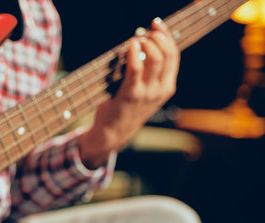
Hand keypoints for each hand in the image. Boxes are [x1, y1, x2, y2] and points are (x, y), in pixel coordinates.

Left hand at [80, 17, 179, 168]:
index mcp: (167, 87)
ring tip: (135, 39)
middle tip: (144, 32)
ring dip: (145, 42)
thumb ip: (149, 74)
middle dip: (157, 37)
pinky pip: (135, 67)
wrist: (113, 132)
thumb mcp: (145, 92)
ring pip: (155, 58)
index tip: (157, 25)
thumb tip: (144, 45)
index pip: (174, 55)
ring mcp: (147, 92)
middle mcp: (161, 89)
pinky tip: (129, 45)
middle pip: (167, 54)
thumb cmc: (126, 108)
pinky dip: (133, 52)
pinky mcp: (131, 93)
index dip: (167, 36)